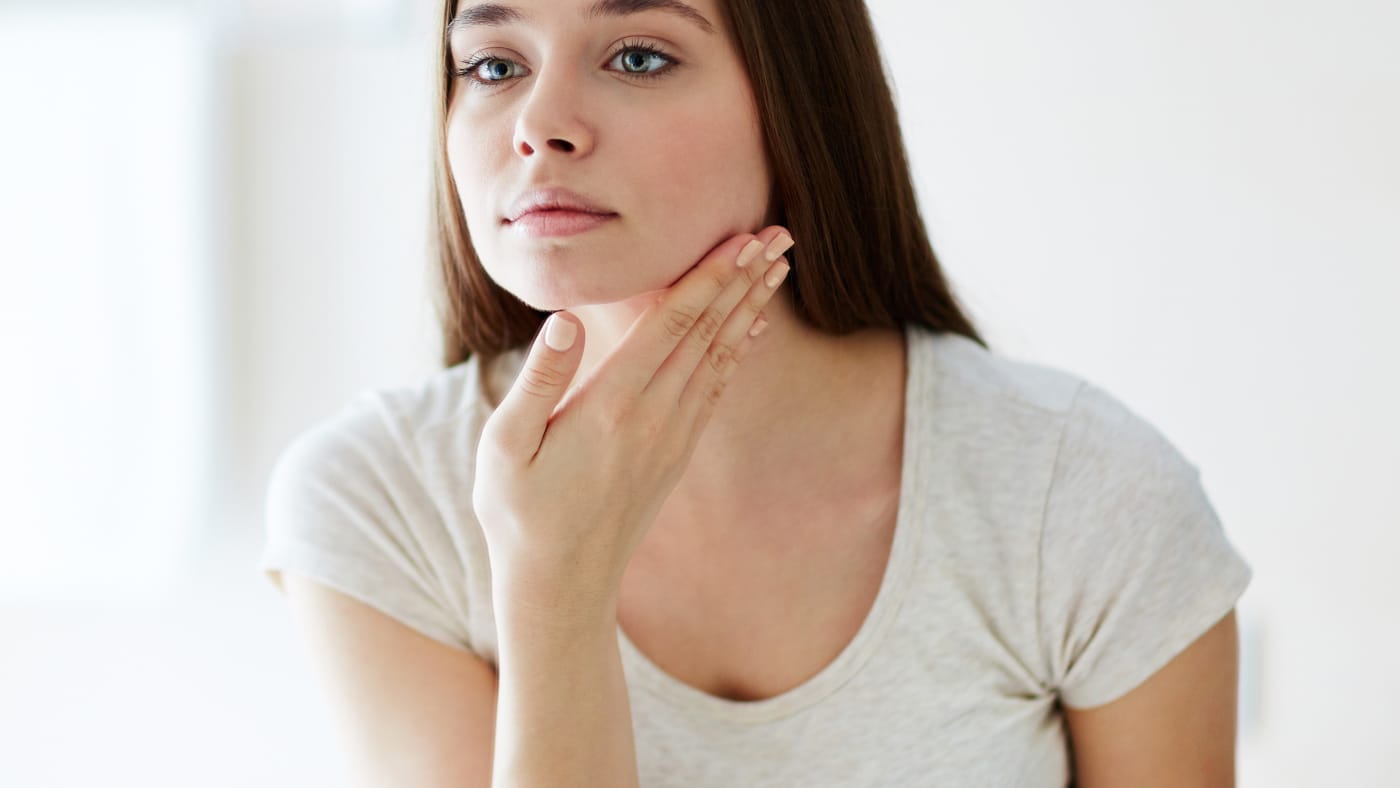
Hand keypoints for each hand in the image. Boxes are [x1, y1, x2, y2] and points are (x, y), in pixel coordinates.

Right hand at [472, 227, 795, 612]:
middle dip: (744, 278)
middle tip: (780, 233)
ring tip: (778, 266)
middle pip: (708, 333)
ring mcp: (671, 437)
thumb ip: (539, 381)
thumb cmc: (519, 513)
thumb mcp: (505, 447)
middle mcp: (653, 418)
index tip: (741, 238)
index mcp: (611, 407)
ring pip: (720, 357)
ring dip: (749, 306)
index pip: (670, 326)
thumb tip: (563, 320)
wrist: (561, 586)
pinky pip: (715, 388)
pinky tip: (752, 326)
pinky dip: (738, 351)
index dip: (708, 277)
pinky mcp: (675, 453)